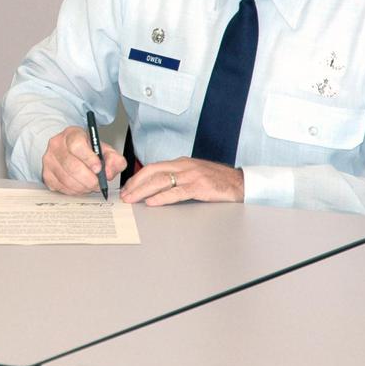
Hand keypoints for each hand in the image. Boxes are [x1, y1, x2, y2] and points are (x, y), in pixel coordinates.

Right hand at [41, 125, 126, 195]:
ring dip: (82, 187)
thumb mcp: (105, 151)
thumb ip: (114, 160)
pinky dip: (74, 191)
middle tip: (98, 184)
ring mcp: (49, 160)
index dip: (89, 159)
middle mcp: (57, 145)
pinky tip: (80, 186)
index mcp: (72, 134)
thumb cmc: (89, 151)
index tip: (98, 169)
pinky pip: (61, 187)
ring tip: (90, 185)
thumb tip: (108, 174)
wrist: (71, 151)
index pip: (77, 145)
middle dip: (89, 179)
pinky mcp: (46, 174)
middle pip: (71, 166)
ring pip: (66, 179)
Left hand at [120, 157, 244, 205]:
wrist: (240, 183)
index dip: (138, 177)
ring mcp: (191, 175)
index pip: (153, 167)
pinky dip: (162, 197)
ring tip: (132, 199)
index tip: (127, 188)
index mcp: (181, 163)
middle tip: (124, 195)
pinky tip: (152, 202)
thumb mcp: (194, 174)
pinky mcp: (199, 186)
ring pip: (161, 181)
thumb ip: (177, 178)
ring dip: (143, 191)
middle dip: (135, 183)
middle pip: (152, 172)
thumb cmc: (217, 180)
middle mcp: (184, 166)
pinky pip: (176, 192)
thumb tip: (156, 188)